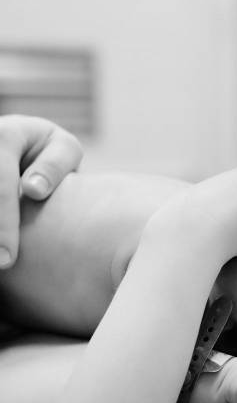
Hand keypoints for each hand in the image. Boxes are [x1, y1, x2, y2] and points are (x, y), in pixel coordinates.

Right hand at [0, 115, 82, 267]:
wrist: (28, 142)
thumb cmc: (53, 152)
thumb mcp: (64, 149)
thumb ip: (54, 166)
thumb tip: (33, 190)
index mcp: (7, 134)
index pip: (1, 182)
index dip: (3, 222)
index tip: (8, 258)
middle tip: (1, 267)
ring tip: (1, 268)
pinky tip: (1, 267)